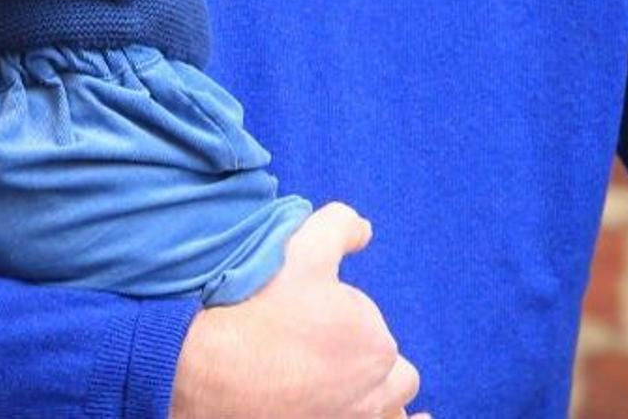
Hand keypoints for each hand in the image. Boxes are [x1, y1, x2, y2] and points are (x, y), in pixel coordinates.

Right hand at [169, 203, 428, 418]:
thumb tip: (364, 228)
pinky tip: (410, 418)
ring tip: (344, 380)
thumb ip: (339, 227)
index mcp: (376, 343)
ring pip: (389, 408)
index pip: (371, 325)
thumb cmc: (260, 311)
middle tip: (321, 347)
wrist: (217, 381)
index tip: (306, 313)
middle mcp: (378, 392)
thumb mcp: (299, 248)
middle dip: (365, 358)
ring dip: (380, 394)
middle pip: (390, 372)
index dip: (339, 315)